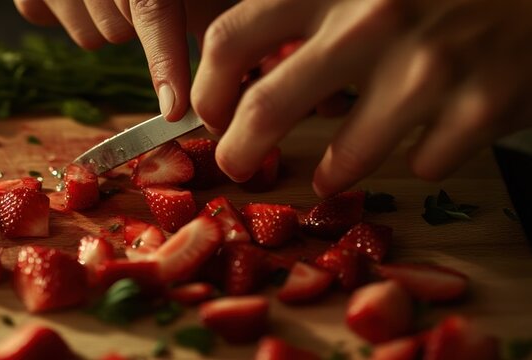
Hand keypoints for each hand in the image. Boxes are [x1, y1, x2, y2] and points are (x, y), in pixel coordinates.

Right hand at [14, 0, 234, 119]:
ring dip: (106, 21)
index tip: (173, 107)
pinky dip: (65, 10)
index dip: (164, 60)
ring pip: (89, 36)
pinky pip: (43, 16)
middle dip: (135, 24)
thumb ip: (207, 13)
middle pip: (116, 31)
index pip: (150, 8)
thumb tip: (238, 71)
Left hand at [191, 0, 531, 196]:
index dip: (209, 89)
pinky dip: (419, 157)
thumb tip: (238, 61)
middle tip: (237, 165)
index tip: (212, 113)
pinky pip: (425, 163)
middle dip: (239, 152)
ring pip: (344, 159)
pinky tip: (428, 134)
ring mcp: (430, 67)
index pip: (230, 40)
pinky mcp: (484, 105)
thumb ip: (306, 6)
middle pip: (266, 109)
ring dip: (330, 173)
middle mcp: (372, 20)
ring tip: (328, 174)